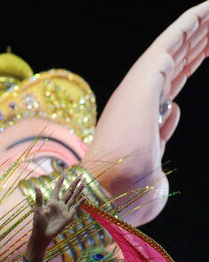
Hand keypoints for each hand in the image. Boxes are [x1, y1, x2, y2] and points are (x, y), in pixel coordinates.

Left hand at [30, 172, 83, 242]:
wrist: (42, 235)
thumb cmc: (38, 223)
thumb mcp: (38, 209)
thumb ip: (39, 198)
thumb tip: (36, 186)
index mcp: (51, 202)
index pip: (57, 188)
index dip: (61, 180)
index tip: (64, 172)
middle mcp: (59, 205)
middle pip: (68, 191)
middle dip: (74, 183)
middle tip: (80, 175)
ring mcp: (64, 210)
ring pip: (73, 198)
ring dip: (78, 191)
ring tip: (84, 183)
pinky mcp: (68, 217)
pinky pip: (75, 208)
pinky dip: (80, 203)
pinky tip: (85, 197)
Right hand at [87, 2, 208, 224]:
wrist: (111, 195)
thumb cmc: (129, 194)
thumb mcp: (155, 166)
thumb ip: (163, 136)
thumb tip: (173, 109)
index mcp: (142, 119)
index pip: (172, 83)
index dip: (191, 63)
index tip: (207, 49)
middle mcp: (139, 99)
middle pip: (177, 61)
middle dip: (199, 41)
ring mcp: (140, 87)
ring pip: (176, 46)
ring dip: (198, 27)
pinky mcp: (145, 77)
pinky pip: (172, 40)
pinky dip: (190, 23)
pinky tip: (206, 11)